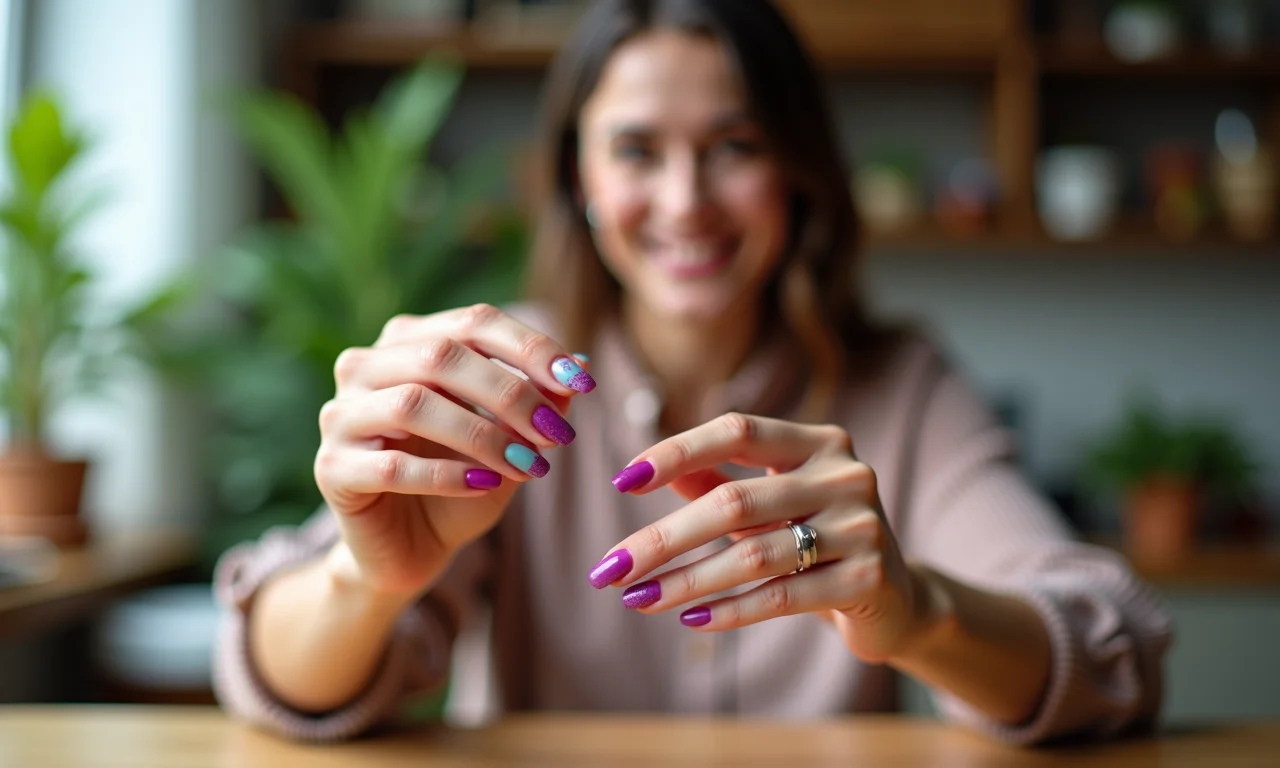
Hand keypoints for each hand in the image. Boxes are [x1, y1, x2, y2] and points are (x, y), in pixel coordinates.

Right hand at [315, 304, 593, 598]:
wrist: (411, 549)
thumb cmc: (463, 482)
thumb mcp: (511, 439)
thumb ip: (539, 401)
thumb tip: (581, 363)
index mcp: (407, 341)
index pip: (473, 322)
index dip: (530, 348)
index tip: (582, 381)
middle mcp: (365, 366)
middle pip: (441, 355)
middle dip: (511, 392)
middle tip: (558, 433)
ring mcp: (341, 416)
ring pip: (413, 404)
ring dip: (482, 434)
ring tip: (529, 466)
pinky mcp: (331, 469)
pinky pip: (392, 465)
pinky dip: (446, 474)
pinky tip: (486, 486)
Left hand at [591, 413, 926, 662]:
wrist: (896, 600)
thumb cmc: (817, 540)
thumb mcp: (771, 504)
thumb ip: (718, 483)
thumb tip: (645, 471)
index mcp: (820, 441)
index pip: (737, 430)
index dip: (677, 451)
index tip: (622, 481)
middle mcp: (845, 474)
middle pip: (734, 500)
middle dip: (663, 537)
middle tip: (611, 567)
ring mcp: (861, 526)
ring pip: (752, 553)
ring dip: (686, 580)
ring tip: (638, 600)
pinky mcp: (868, 578)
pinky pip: (781, 595)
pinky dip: (731, 610)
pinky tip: (691, 619)